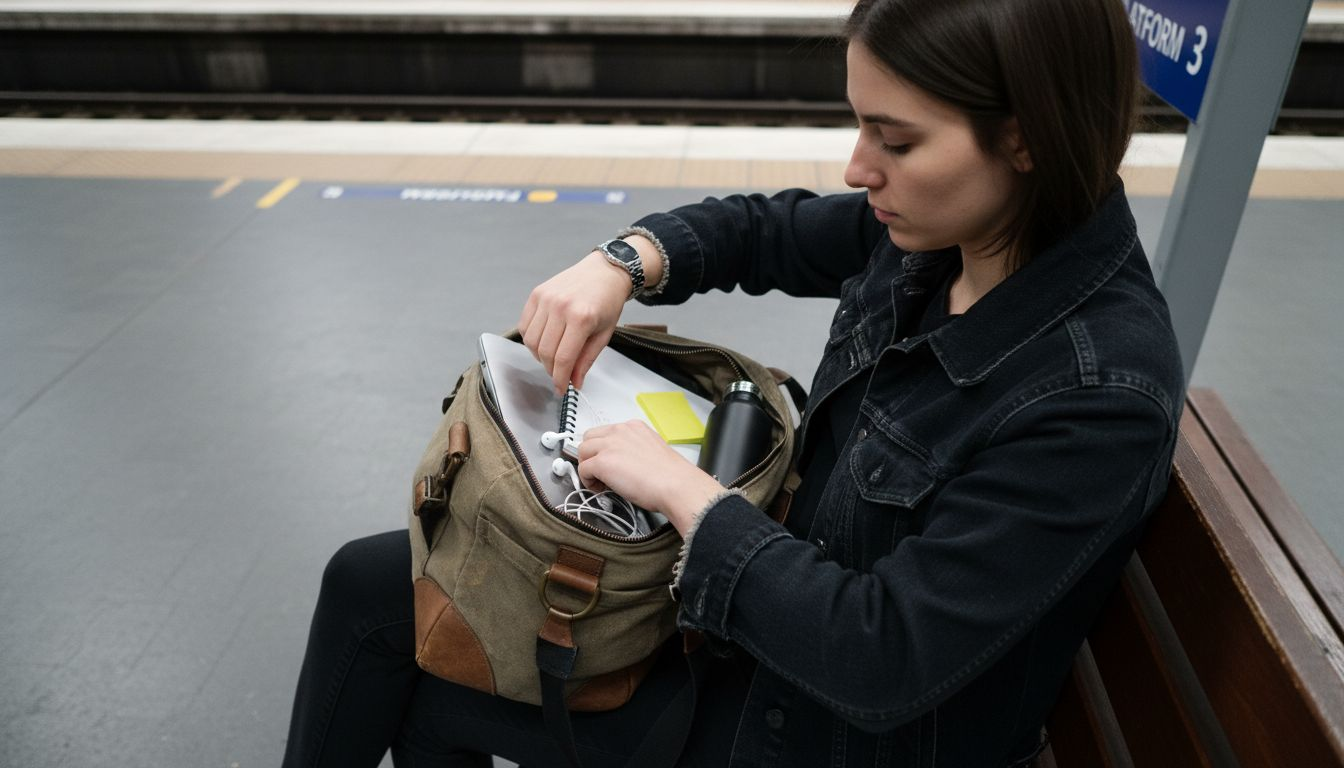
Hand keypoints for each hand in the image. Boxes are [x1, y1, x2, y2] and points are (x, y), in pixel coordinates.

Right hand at [519, 252, 629, 394]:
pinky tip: (544, 341)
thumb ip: (586, 360)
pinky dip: (531, 339)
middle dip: (551, 370)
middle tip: (559, 374)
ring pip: (531, 341)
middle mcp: (560, 307)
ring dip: (539, 356)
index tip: (561, 389)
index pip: (563, 358)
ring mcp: (545, 298)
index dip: (560, 379)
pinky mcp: (536, 293)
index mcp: (581, 318)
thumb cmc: (608, 302)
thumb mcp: (604, 334)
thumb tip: (574, 383)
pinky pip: (524, 325)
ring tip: (553, 357)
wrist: (605, 271)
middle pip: (545, 352)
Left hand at [576, 420, 723, 535]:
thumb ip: (634, 450)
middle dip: (591, 455)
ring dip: (587, 467)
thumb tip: (623, 463)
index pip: (606, 432)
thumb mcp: (652, 450)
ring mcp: (610, 445)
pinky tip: (600, 488)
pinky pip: (583, 469)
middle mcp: (620, 431)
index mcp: (634, 427)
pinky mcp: (603, 462)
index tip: (608, 461)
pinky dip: (587, 481)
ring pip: (582, 451)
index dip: (603, 449)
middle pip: (589, 438)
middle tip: (599, 472)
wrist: (676, 485)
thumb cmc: (671, 475)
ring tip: (599, 482)